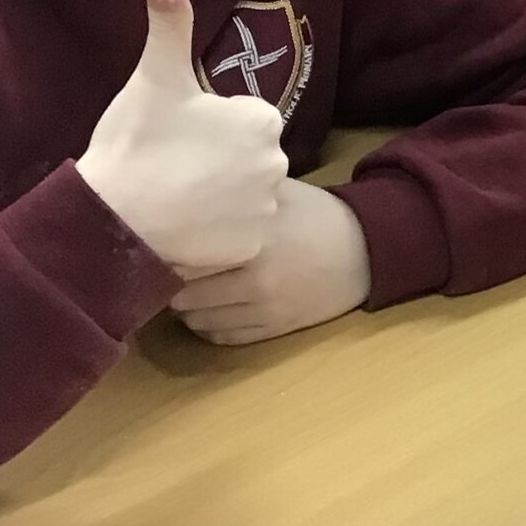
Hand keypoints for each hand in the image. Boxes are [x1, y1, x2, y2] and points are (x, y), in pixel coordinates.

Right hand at [77, 0, 288, 273]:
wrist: (116, 217)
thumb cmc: (136, 142)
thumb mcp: (155, 78)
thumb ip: (169, 26)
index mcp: (262, 120)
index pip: (242, 118)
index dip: (207, 124)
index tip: (176, 134)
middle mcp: (278, 164)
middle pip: (246, 156)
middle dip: (216, 159)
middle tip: (172, 164)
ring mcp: (267, 209)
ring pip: (242, 194)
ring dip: (217, 195)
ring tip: (175, 194)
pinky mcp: (253, 247)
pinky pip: (238, 233)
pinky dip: (216, 231)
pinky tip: (184, 225)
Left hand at [170, 179, 370, 345]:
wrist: (367, 253)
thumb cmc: (318, 216)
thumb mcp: (280, 193)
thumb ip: (239, 192)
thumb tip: (189, 186)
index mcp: (254, 241)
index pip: (186, 257)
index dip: (164, 252)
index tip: (158, 242)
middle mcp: (256, 279)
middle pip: (184, 294)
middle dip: (169, 283)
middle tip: (166, 268)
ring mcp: (266, 309)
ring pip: (199, 321)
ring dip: (185, 309)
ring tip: (186, 290)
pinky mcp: (276, 329)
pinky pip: (223, 338)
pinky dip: (207, 328)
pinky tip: (208, 310)